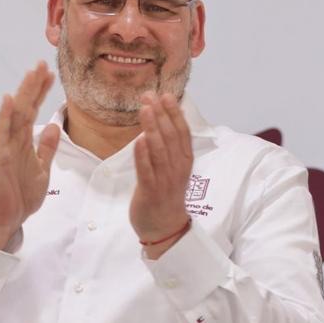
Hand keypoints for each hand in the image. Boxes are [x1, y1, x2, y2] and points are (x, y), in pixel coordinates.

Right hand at [0, 62, 60, 249]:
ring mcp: (4, 148)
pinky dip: (4, 116)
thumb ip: (46, 148)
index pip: (33, 111)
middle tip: (42, 63)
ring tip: (30, 73)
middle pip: (24, 107)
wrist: (8, 219)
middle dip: (33, 86)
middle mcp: (12, 140)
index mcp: (23, 142)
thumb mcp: (42, 170)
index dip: (41, 92)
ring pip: (14, 115)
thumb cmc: (21, 196)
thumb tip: (52, 126)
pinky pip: (2, 135)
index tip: (51, 73)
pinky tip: (8, 99)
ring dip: (23, 94)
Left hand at [131, 92, 192, 255]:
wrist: (165, 228)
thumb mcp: (173, 168)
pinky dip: (143, 155)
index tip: (166, 95)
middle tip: (150, 95)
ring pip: (159, 151)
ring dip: (152, 128)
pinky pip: (146, 171)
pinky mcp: (150, 192)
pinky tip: (139, 140)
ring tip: (145, 109)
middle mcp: (177, 169)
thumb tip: (161, 120)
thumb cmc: (166, 195)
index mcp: (184, 162)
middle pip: (170, 137)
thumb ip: (168, 147)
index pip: (182, 133)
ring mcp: (164, 181)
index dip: (175, 113)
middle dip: (161, 114)